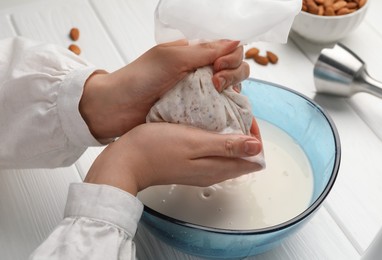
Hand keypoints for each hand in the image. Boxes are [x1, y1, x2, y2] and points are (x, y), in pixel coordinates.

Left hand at [79, 40, 248, 139]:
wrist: (116, 108)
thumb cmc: (138, 79)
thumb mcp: (172, 58)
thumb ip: (205, 51)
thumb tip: (236, 42)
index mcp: (195, 55)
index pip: (229, 52)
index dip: (231, 58)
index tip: (217, 68)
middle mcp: (200, 74)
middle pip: (235, 71)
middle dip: (233, 75)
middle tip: (216, 84)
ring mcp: (198, 96)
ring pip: (230, 93)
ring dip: (232, 94)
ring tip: (217, 98)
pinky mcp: (195, 115)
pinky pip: (218, 113)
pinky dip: (227, 113)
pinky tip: (225, 117)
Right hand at [84, 123, 262, 195]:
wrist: (126, 161)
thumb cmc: (156, 149)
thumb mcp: (195, 143)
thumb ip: (227, 147)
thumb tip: (256, 147)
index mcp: (218, 168)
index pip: (253, 158)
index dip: (254, 136)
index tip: (245, 117)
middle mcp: (212, 172)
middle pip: (241, 155)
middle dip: (243, 133)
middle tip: (233, 111)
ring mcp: (200, 169)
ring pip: (227, 152)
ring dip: (229, 134)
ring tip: (220, 114)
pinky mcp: (189, 164)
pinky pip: (211, 151)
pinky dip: (214, 137)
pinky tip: (203, 123)